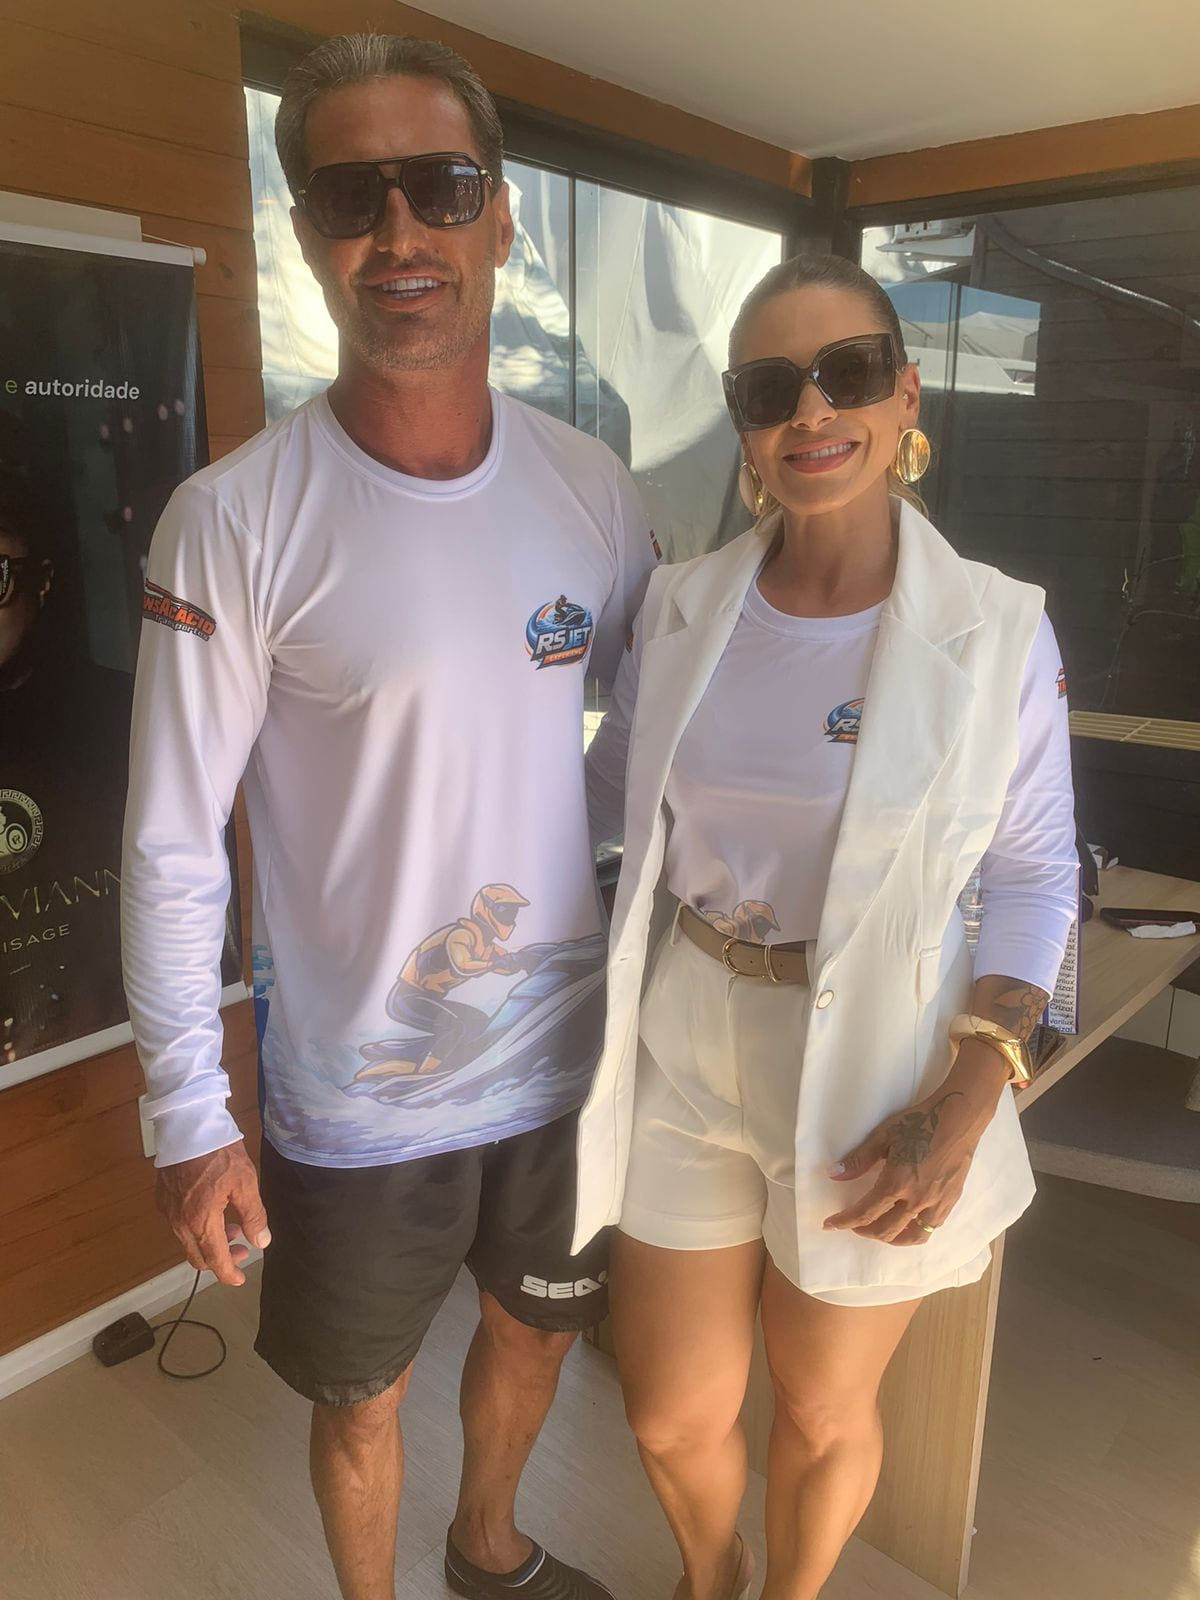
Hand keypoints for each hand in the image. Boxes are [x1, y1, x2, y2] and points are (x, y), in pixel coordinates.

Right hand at [155, 1140, 269, 1286]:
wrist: (187, 1126)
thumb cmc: (219, 1152)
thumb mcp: (245, 1182)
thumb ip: (253, 1215)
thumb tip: (261, 1242)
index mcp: (200, 1222)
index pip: (214, 1261)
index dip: (229, 1274)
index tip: (240, 1279)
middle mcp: (179, 1223)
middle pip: (198, 1257)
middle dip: (221, 1259)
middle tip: (242, 1248)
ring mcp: (168, 1211)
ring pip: (188, 1241)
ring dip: (210, 1242)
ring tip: (232, 1224)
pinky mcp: (162, 1199)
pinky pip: (179, 1225)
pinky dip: (197, 1228)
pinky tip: (213, 1211)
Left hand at [822, 1073, 997, 1246]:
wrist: (958, 1120)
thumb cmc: (919, 1123)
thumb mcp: (883, 1136)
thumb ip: (859, 1159)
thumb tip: (834, 1174)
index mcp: (896, 1183)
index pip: (865, 1213)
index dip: (844, 1222)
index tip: (830, 1225)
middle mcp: (916, 1200)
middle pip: (886, 1230)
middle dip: (864, 1231)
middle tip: (853, 1224)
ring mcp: (936, 1204)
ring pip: (912, 1237)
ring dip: (892, 1239)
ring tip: (880, 1230)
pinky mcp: (951, 1201)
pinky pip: (931, 1227)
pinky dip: (915, 1231)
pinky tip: (908, 1222)